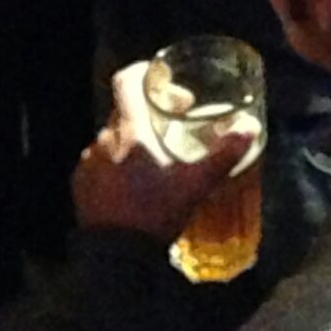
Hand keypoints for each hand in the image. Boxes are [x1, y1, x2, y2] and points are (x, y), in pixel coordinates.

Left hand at [73, 60, 255, 235]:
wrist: (117, 257)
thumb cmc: (156, 212)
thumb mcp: (196, 184)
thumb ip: (223, 154)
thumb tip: (250, 127)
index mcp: (130, 130)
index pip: (126, 80)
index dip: (145, 73)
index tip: (165, 82)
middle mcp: (104, 138)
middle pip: (123, 109)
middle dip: (148, 112)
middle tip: (171, 128)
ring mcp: (88, 161)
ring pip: (111, 137)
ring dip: (130, 141)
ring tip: (151, 162)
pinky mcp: (80, 183)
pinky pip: (98, 161)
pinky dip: (114, 164)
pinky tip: (131, 184)